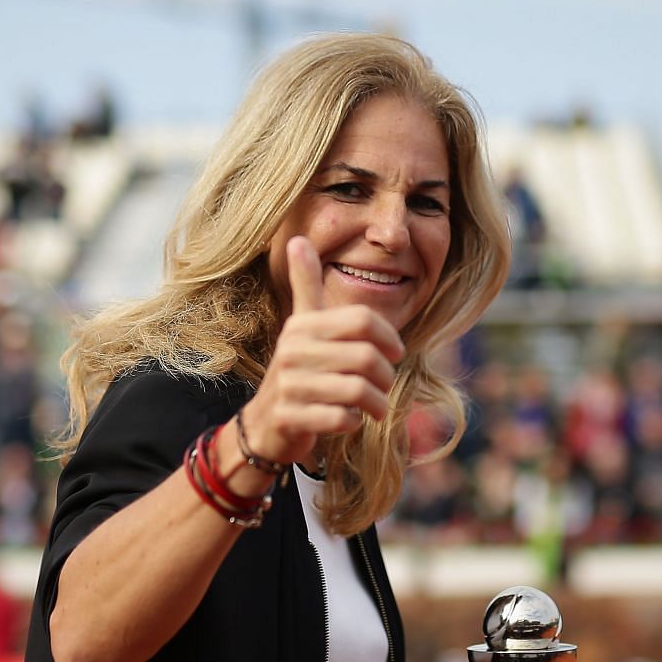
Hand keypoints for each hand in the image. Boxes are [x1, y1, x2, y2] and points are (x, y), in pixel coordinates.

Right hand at [238, 236, 404, 465]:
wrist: (266, 423)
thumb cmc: (298, 369)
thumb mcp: (301, 325)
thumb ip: (305, 284)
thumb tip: (297, 238)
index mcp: (302, 325)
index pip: (362, 320)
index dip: (389, 337)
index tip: (395, 353)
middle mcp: (292, 351)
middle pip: (366, 358)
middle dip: (386, 377)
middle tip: (384, 386)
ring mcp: (289, 385)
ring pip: (358, 391)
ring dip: (376, 403)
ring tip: (374, 406)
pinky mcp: (290, 417)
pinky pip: (341, 419)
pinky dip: (353, 422)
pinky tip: (350, 420)